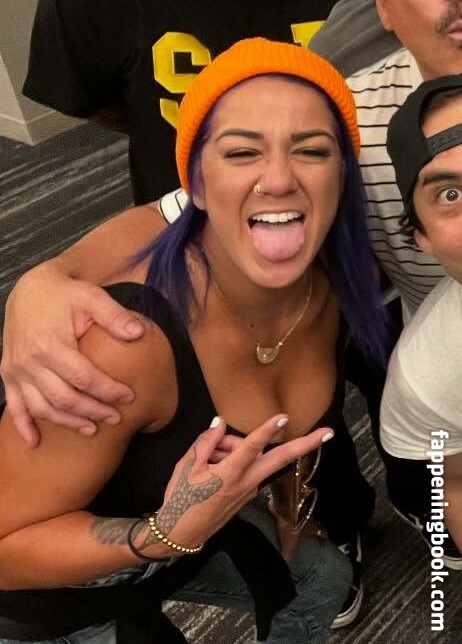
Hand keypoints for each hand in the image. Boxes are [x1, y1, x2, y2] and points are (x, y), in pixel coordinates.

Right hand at [1, 263, 143, 445]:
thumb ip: (114, 315)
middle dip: (93, 411)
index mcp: (51, 344)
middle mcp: (29, 361)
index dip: (108, 390)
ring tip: (91, 429)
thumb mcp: (91, 297)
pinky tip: (35, 441)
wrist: (30, 287)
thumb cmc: (64, 293)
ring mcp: (16, 370)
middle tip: (116, 418)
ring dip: (67, 422)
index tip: (129, 396)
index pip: (84, 378)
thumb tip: (138, 333)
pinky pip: (14, 405)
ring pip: (42, 407)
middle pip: (64, 398)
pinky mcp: (8, 373)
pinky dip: (23, 425)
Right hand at [154, 415, 333, 549]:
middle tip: (329, 432)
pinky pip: (249, 469)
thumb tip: (219, 423)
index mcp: (230, 474)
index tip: (284, 417)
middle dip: (306, 445)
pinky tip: (213, 464)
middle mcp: (247, 482)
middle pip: (280, 459)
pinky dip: (237, 460)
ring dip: (241, 448)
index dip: (267, 430)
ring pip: (258, 459)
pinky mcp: (247, 495)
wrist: (181, 533)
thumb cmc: (180, 498)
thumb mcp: (186, 466)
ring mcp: (250, 490)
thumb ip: (206, 441)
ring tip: (207, 457)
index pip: (252, 447)